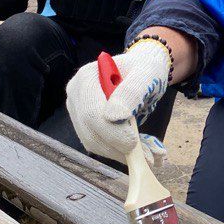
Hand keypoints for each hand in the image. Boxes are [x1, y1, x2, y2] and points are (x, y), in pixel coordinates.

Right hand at [66, 40, 170, 160]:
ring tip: (144, 153)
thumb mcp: (146, 75)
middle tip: (144, 154)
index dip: (111, 132)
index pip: (91, 113)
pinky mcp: (84, 123)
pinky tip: (133, 149)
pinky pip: (96, 144)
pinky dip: (116, 151)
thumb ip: (131, 91)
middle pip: (89, 131)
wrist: (142, 71)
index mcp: (87, 77)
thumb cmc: (145, 68)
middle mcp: (76, 94)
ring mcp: (77, 109)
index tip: (134, 142)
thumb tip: (113, 116)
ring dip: (118, 152)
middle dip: (116, 146)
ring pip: (91, 142)